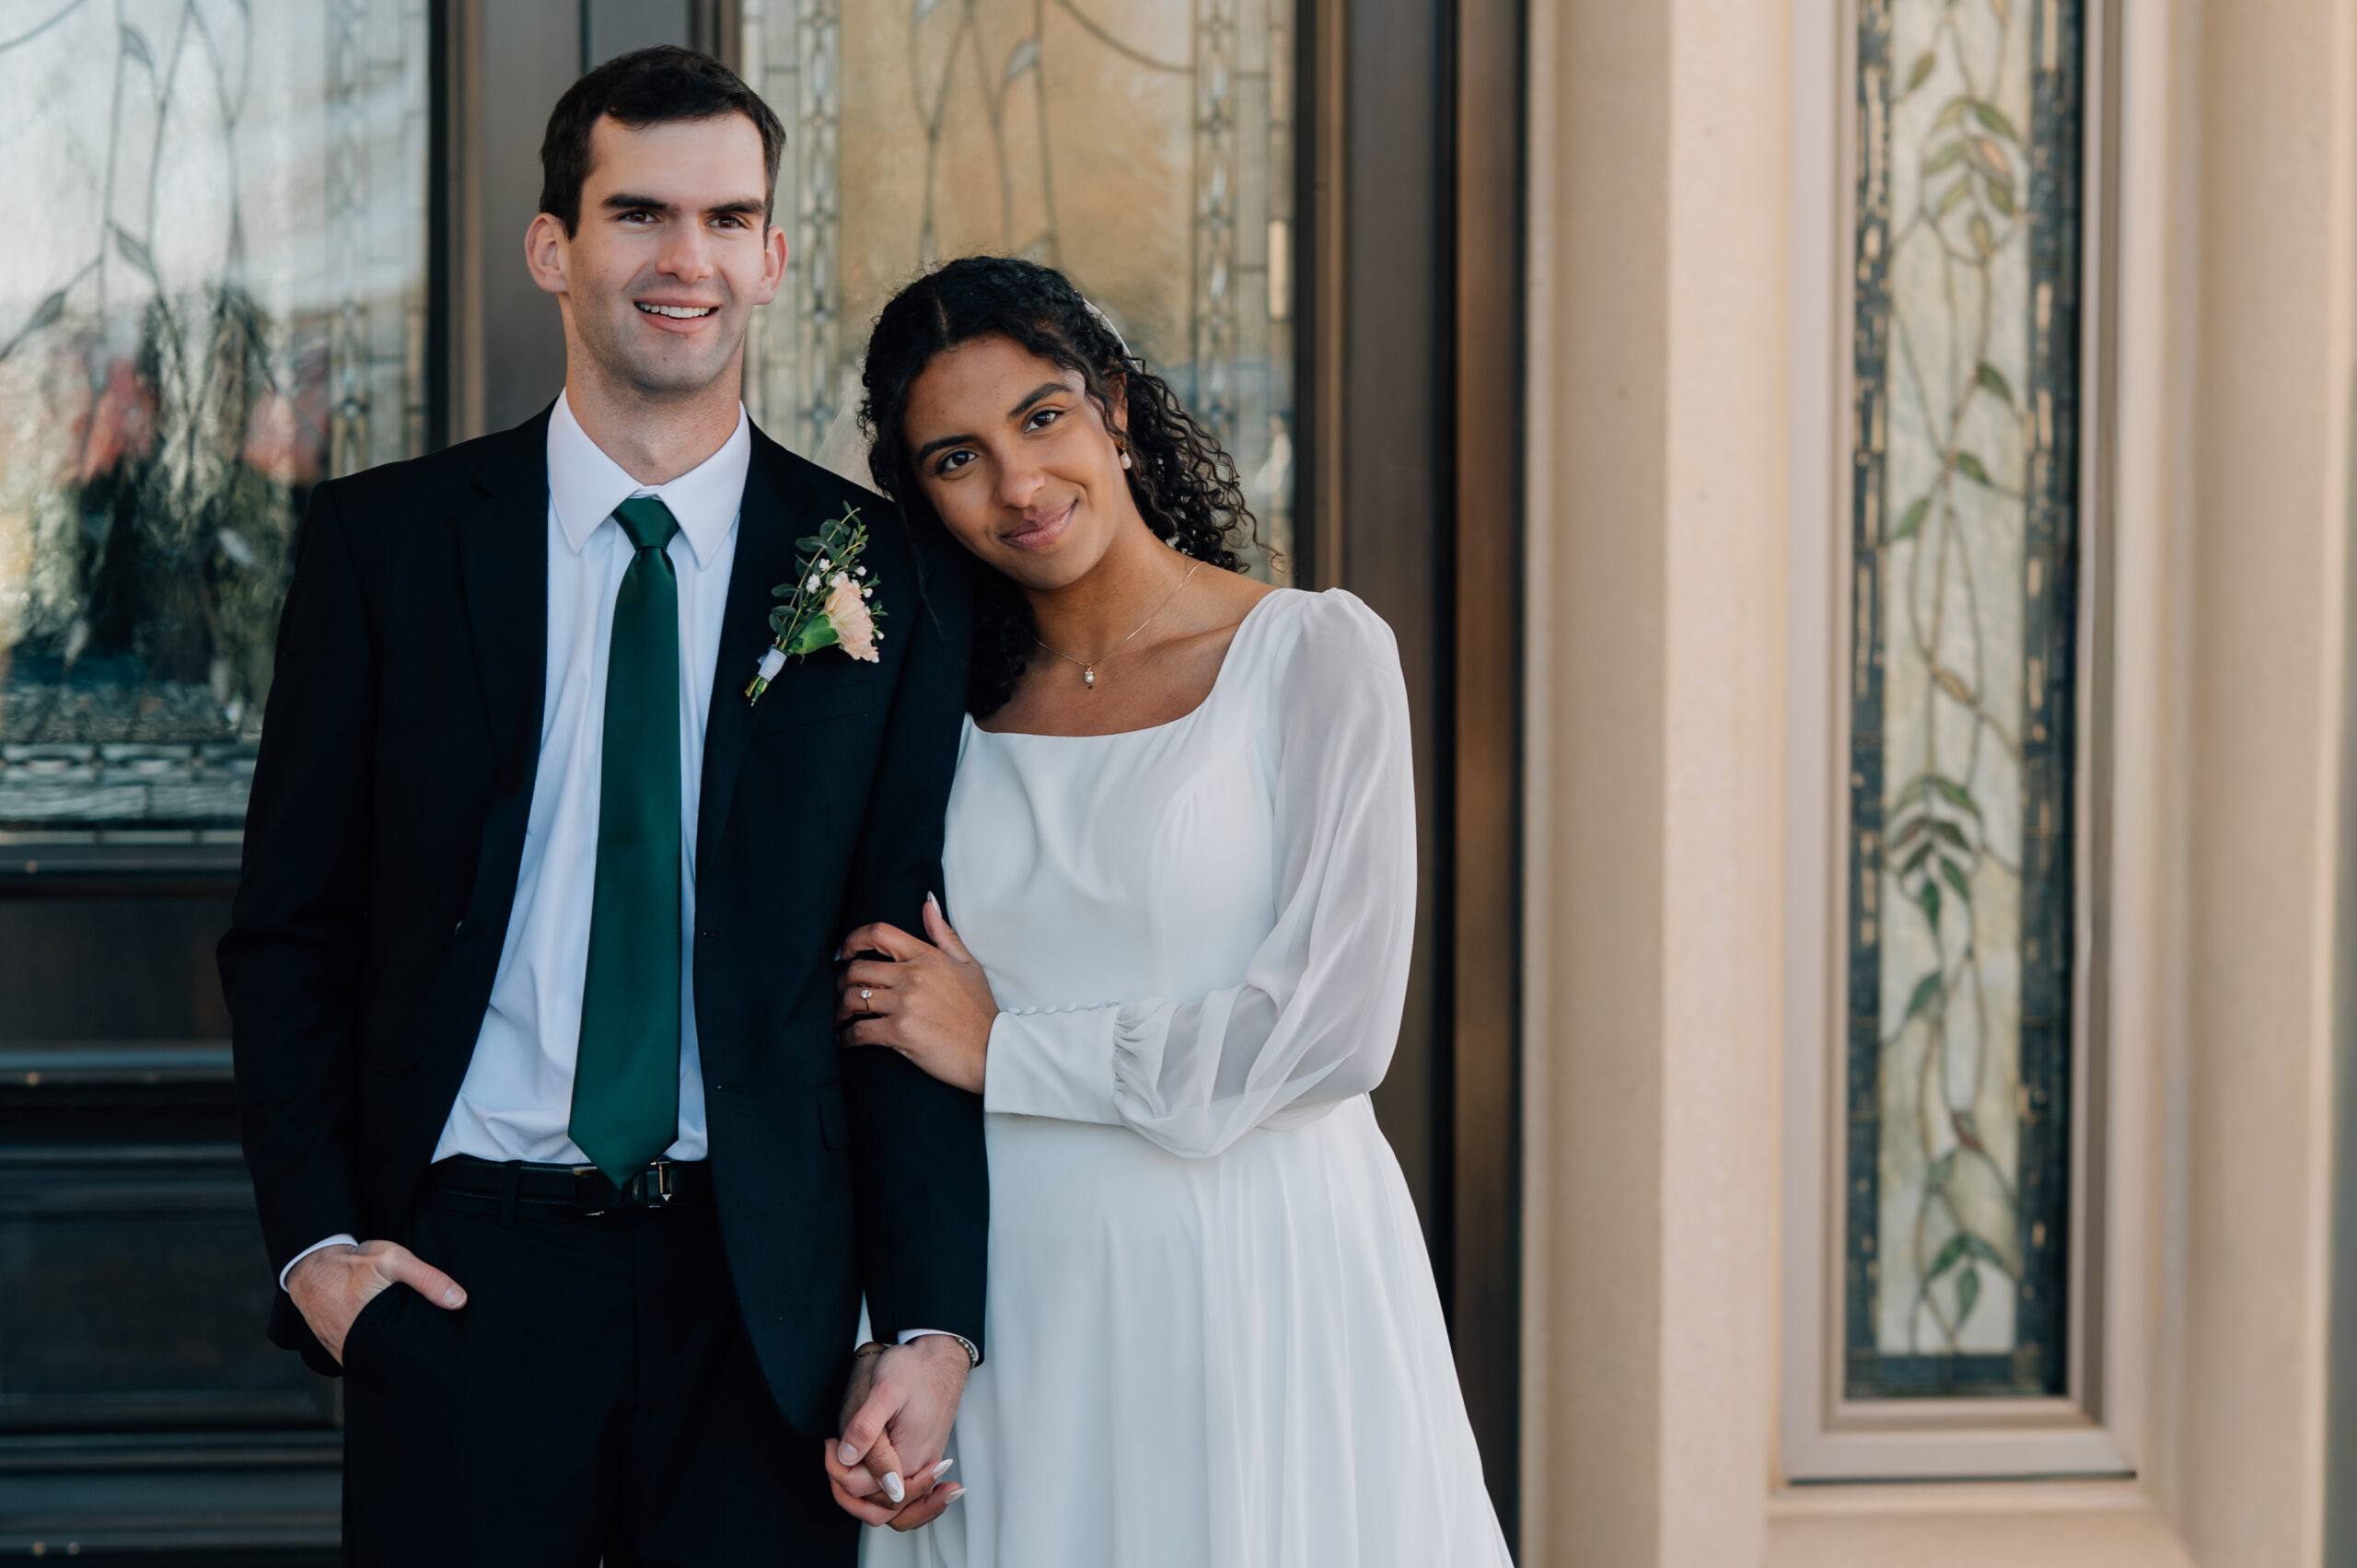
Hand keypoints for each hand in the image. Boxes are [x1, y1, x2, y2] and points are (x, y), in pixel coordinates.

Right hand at [285, 1239, 467, 1364]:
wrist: (311, 1265)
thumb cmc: (353, 1261)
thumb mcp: (394, 1260)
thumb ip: (427, 1278)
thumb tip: (459, 1301)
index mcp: (372, 1327)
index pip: (406, 1354)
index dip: (424, 1357)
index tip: (442, 1357)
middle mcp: (354, 1345)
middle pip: (390, 1364)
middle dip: (411, 1363)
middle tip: (433, 1361)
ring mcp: (342, 1350)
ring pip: (373, 1365)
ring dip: (391, 1362)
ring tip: (413, 1358)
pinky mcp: (334, 1350)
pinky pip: (358, 1361)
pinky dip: (374, 1357)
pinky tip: (389, 1351)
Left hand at [824, 1336, 970, 1528]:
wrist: (941, 1359)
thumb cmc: (915, 1370)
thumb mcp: (886, 1390)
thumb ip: (867, 1428)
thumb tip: (847, 1459)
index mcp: (908, 1458)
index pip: (861, 1488)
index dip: (837, 1470)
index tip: (831, 1442)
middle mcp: (919, 1470)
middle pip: (878, 1508)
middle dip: (847, 1489)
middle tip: (835, 1455)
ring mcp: (923, 1468)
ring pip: (892, 1507)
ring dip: (863, 1498)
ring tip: (845, 1469)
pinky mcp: (922, 1461)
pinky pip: (902, 1495)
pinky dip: (881, 1495)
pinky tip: (867, 1477)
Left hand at [836, 894, 997, 1093]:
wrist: (992, 1050)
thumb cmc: (980, 1010)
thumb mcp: (967, 964)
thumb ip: (943, 933)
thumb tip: (927, 902)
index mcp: (927, 957)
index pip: (879, 933)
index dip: (853, 940)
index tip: (844, 953)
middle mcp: (913, 976)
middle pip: (857, 969)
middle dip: (840, 982)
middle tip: (838, 993)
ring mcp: (905, 1004)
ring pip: (853, 998)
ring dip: (839, 1010)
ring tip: (840, 1019)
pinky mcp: (900, 1033)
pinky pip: (859, 1031)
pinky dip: (846, 1038)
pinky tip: (846, 1041)